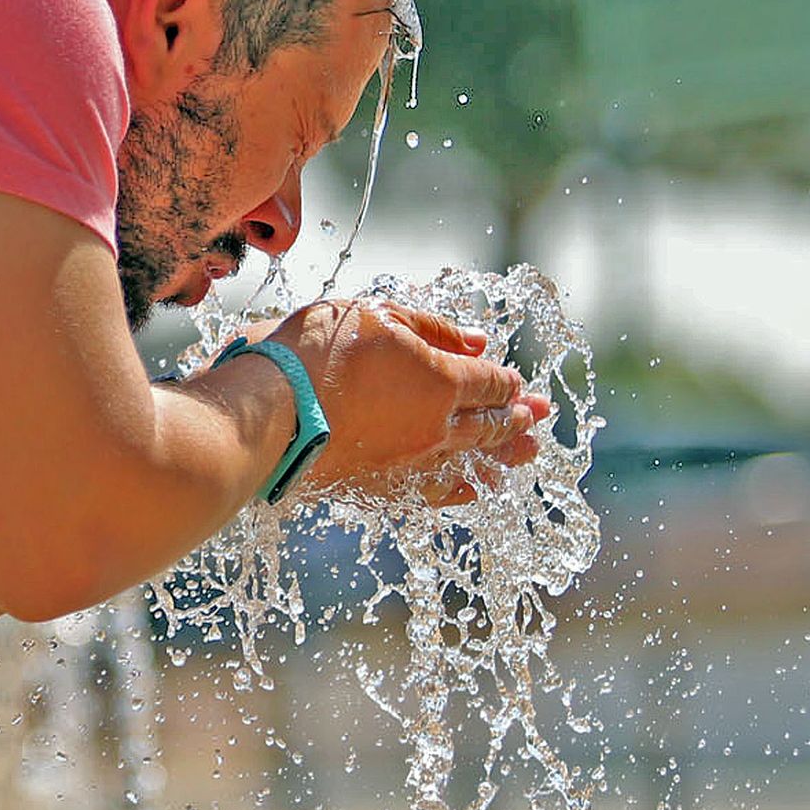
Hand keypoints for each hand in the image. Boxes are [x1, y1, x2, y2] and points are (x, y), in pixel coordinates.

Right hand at [264, 300, 549, 502]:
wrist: (269, 415)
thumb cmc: (319, 353)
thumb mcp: (379, 316)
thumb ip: (434, 328)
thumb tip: (479, 341)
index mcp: (443, 381)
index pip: (491, 383)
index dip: (509, 382)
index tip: (520, 383)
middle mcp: (438, 428)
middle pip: (491, 425)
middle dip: (519, 419)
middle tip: (540, 417)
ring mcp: (413, 463)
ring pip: (473, 462)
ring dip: (503, 457)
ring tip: (525, 455)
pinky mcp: (386, 488)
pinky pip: (438, 493)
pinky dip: (464, 490)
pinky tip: (477, 491)